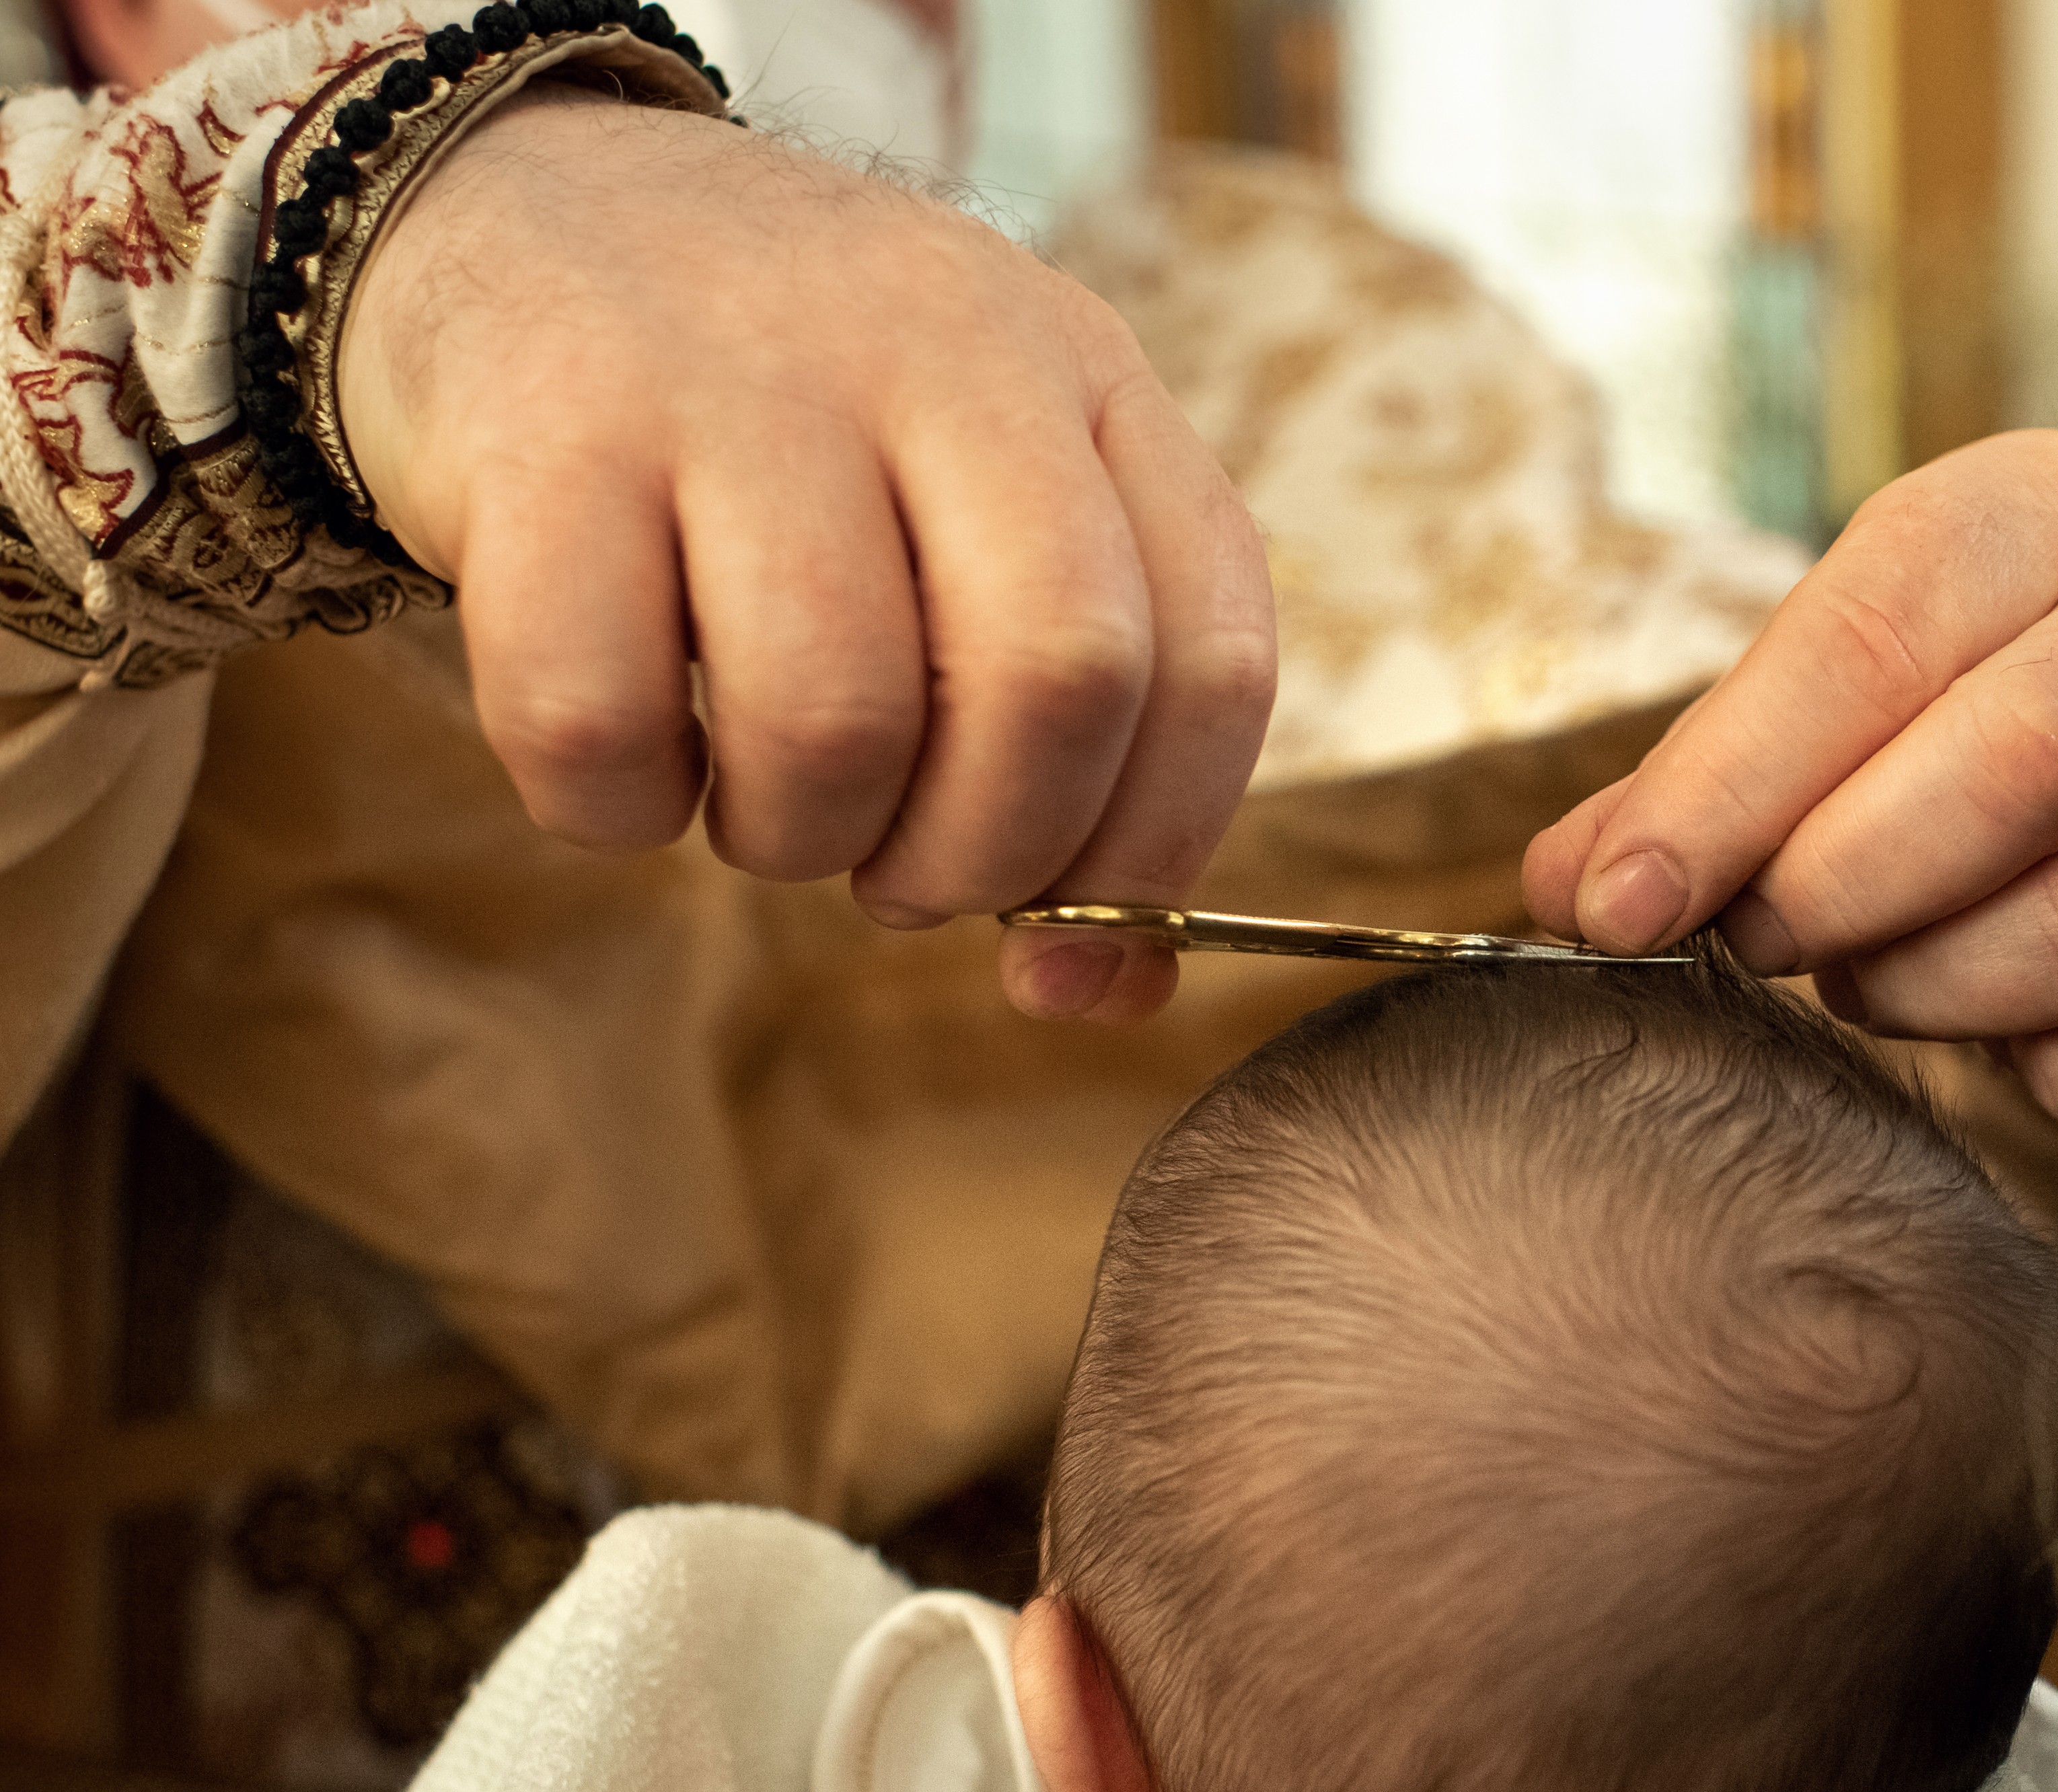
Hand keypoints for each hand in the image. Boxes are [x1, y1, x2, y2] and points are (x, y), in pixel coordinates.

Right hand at [341, 92, 1274, 1026]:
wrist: (518, 204)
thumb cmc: (790, 426)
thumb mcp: (976, 504)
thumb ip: (1079, 734)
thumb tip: (1104, 994)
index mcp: (1081, 374)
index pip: (1212, 657)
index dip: (1157, 846)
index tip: (1070, 930)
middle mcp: (935, 350)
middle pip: (1056, 683)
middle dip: (987, 853)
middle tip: (902, 869)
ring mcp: (734, 379)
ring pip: (837, 720)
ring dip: (798, 838)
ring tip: (761, 797)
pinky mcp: (541, 432)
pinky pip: (602, 720)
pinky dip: (617, 807)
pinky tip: (630, 747)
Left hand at [1523, 430, 2057, 1138]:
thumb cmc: (1958, 688)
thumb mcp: (1831, 674)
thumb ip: (1702, 778)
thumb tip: (1572, 892)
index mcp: (2054, 514)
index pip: (1878, 643)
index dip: (1731, 791)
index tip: (1620, 908)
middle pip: (2027, 769)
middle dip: (1851, 888)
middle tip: (1765, 940)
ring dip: (1950, 988)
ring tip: (1872, 981)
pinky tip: (2011, 1056)